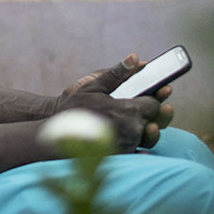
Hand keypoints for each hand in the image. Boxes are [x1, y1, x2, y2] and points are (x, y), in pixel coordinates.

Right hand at [50, 53, 173, 150]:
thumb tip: (136, 58)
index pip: (153, 104)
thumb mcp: (93, 85)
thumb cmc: (73, 107)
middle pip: (155, 121)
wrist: (57, 135)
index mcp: (127, 110)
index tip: (156, 93)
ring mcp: (127, 145)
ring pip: (148, 136)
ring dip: (147, 128)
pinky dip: (141, 146)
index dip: (156, 98)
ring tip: (142, 121)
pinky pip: (139, 152)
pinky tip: (137, 140)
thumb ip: (117, 73)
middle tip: (151, 106)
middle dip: (153, 113)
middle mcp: (131, 129)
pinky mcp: (121, 156)